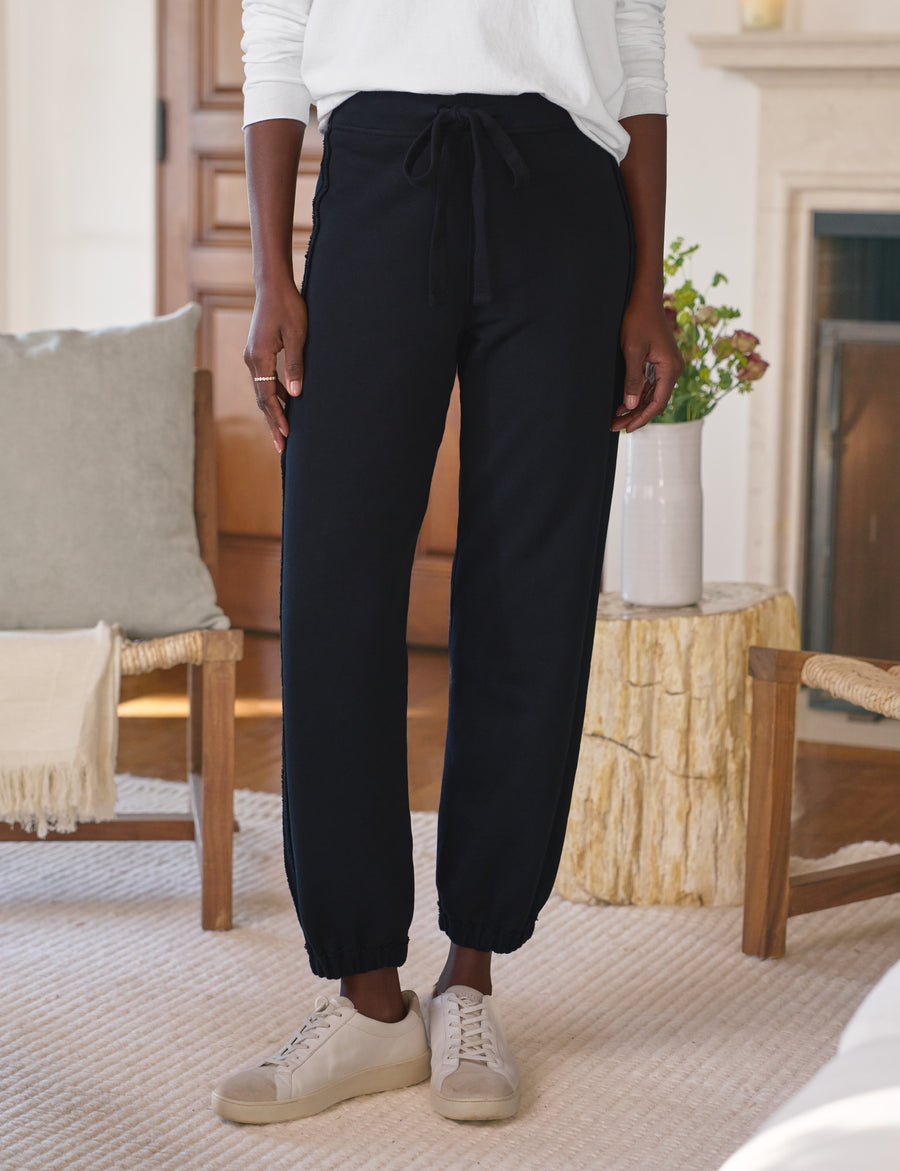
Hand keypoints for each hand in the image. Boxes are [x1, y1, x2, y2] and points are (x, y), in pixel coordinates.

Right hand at [243, 279, 307, 452]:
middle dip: (272, 423)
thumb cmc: (289, 307)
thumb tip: (295, 395)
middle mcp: (252, 360)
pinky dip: (273, 395)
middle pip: (261, 399)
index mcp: (259, 358)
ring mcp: (253, 356)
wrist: (273, 286)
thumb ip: (296, 366)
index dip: (277, 417)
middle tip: (281, 446)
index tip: (286, 434)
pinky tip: (285, 404)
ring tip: (283, 431)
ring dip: (273, 411)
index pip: (267, 396)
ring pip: (262, 391)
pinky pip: (264, 380)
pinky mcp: (258, 352)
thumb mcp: (298, 336)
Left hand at [611, 295, 683, 432]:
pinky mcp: (661, 361)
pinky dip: (638, 394)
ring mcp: (668, 365)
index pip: (657, 403)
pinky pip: (651, 384)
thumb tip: (630, 406)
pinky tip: (623, 403)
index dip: (641, 418)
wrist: (644, 298)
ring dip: (635, 406)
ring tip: (616, 418)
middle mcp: (673, 369)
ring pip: (652, 394)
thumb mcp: (632, 351)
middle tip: (615, 426)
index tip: (626, 428)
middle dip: (635, 415)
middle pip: (655, 401)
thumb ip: (633, 379)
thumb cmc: (638, 320)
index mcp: (670, 368)